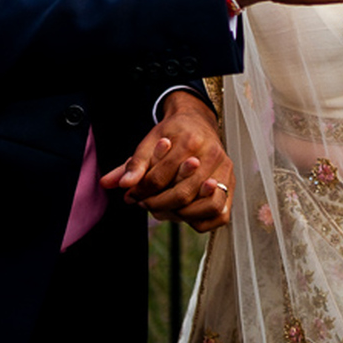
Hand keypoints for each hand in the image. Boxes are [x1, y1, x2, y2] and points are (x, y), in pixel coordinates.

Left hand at [102, 90, 231, 232]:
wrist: (197, 123)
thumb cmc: (172, 134)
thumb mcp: (149, 142)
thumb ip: (132, 164)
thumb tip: (111, 184)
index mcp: (189, 141)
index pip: (160, 177)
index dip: (141, 191)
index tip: (131, 195)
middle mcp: (212, 155)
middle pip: (183, 193)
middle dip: (158, 204)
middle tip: (145, 204)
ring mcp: (225, 170)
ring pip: (207, 205)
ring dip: (182, 214)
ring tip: (165, 210)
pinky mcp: (230, 183)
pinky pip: (221, 214)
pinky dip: (202, 220)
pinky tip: (185, 214)